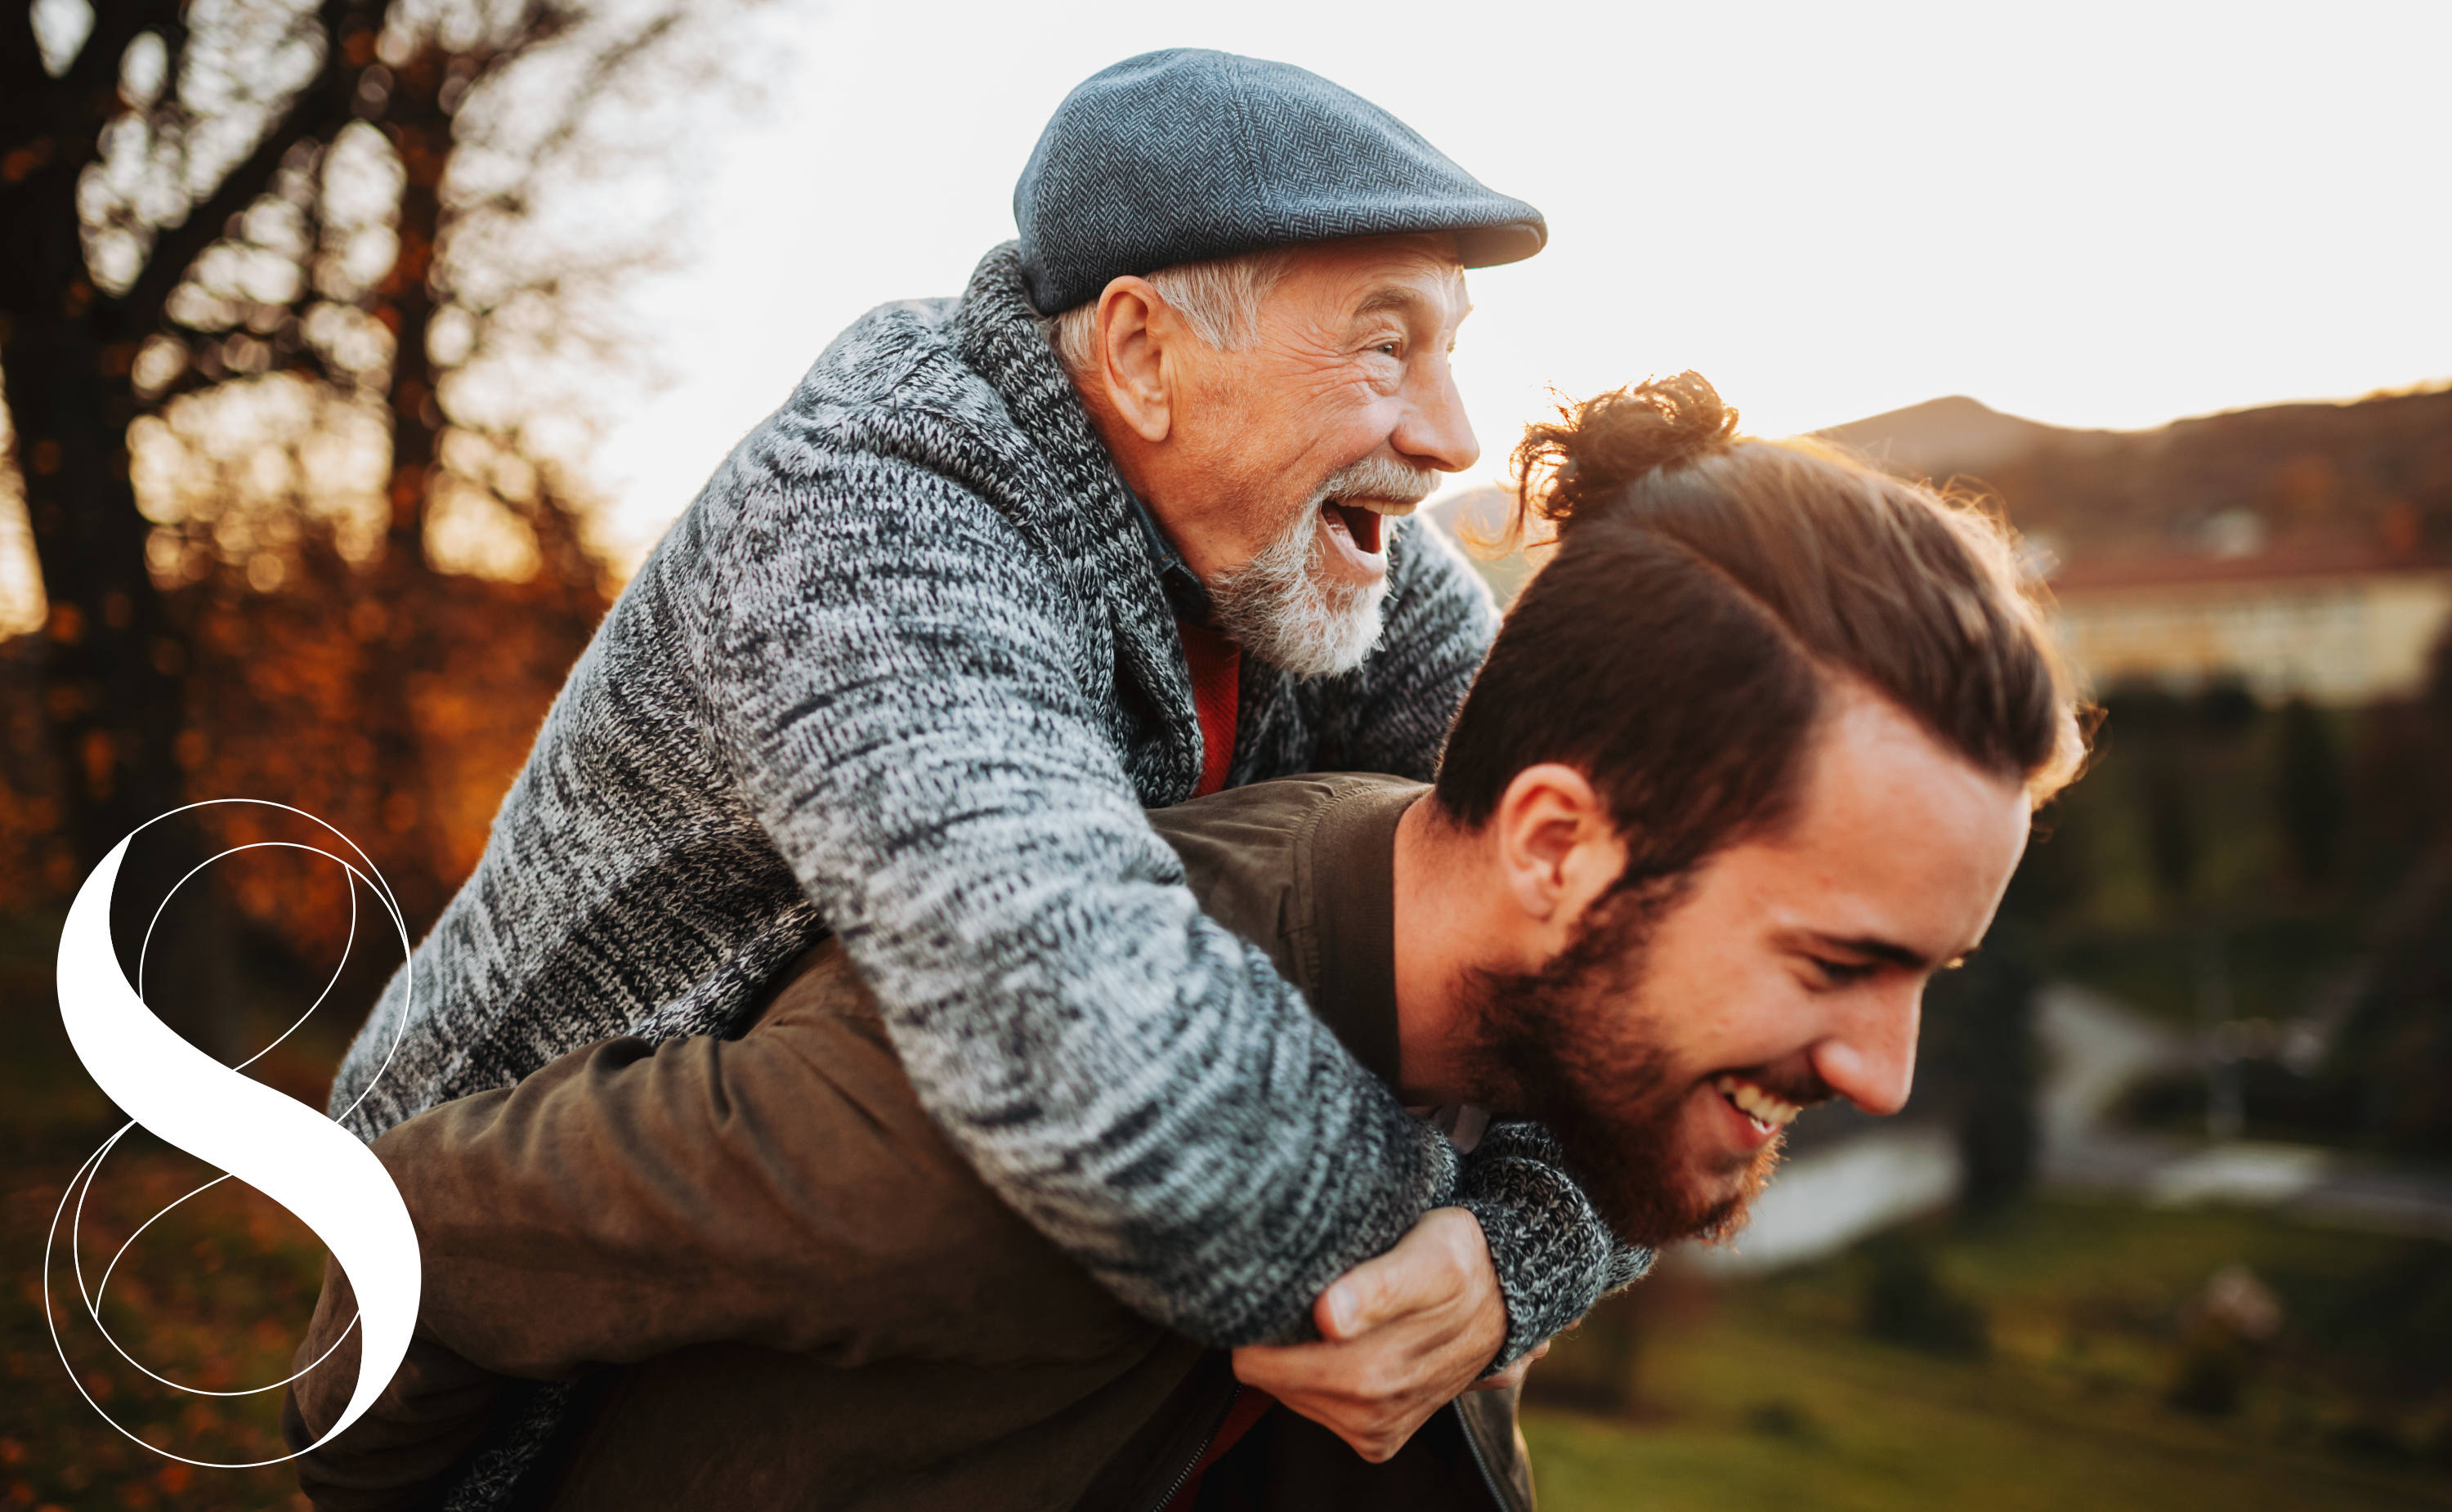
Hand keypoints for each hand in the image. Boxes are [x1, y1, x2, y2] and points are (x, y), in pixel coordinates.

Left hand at [1228, 1206, 1509, 1462]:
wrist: (1511, 1295)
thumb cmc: (1463, 1262)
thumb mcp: (1426, 1257)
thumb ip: (1377, 1289)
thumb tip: (1328, 1317)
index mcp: (1369, 1374)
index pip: (1258, 1363)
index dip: (1260, 1323)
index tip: (1282, 1290)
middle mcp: (1370, 1413)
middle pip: (1270, 1379)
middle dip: (1281, 1339)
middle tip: (1317, 1292)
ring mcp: (1374, 1430)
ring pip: (1290, 1394)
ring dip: (1304, 1356)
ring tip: (1340, 1312)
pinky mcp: (1378, 1438)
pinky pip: (1319, 1410)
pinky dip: (1323, 1377)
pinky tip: (1353, 1343)